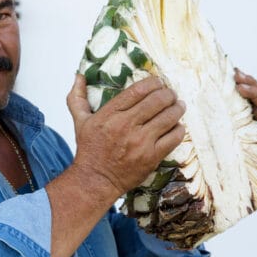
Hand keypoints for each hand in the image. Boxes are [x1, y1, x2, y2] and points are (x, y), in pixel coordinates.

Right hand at [67, 74, 185, 199]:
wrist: (95, 180)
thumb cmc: (89, 149)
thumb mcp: (79, 121)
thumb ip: (77, 97)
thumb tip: (79, 76)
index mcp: (109, 115)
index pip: (137, 90)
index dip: (153, 83)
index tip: (158, 82)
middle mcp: (126, 126)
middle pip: (157, 101)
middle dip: (168, 94)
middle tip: (170, 94)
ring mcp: (141, 142)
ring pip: (168, 117)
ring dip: (177, 108)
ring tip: (178, 106)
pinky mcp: (152, 156)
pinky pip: (174, 137)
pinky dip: (179, 129)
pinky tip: (177, 126)